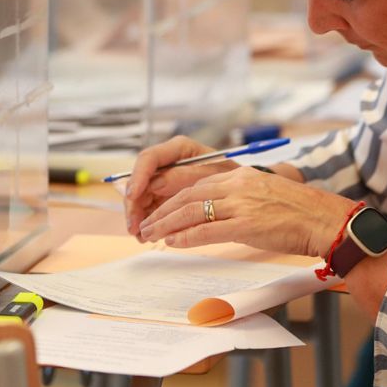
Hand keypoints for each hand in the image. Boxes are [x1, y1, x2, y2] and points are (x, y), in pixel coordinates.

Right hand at [123, 136, 237, 241]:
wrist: (252, 192)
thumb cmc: (237, 178)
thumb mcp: (215, 175)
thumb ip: (185, 176)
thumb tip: (155, 183)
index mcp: (179, 149)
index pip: (149, 159)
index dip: (138, 177)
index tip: (133, 195)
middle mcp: (168, 163)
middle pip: (140, 180)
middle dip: (134, 205)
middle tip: (134, 226)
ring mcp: (166, 181)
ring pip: (142, 198)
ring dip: (139, 217)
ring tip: (142, 236)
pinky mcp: (168, 197)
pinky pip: (152, 209)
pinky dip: (149, 223)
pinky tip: (147, 237)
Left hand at [137, 168, 356, 256]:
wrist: (325, 220)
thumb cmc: (298, 212)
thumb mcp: (263, 194)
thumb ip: (238, 198)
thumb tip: (213, 212)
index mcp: (240, 176)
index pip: (195, 182)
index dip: (171, 196)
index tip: (156, 206)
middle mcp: (237, 185)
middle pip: (187, 195)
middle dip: (162, 210)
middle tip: (145, 223)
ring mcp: (241, 204)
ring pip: (191, 211)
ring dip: (166, 224)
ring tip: (150, 234)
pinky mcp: (247, 225)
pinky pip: (207, 230)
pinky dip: (186, 236)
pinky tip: (172, 242)